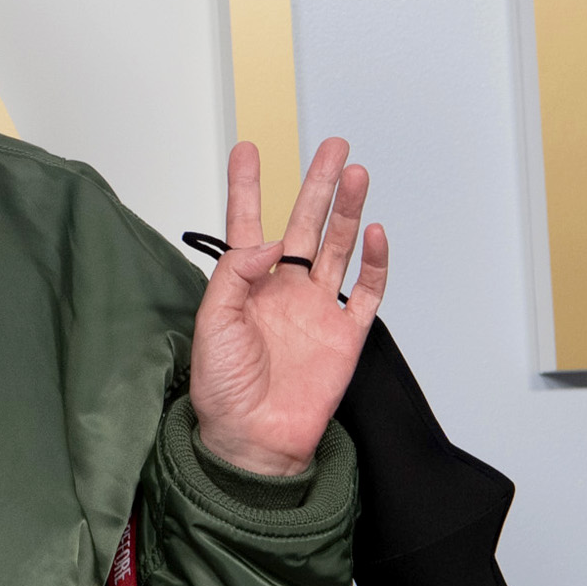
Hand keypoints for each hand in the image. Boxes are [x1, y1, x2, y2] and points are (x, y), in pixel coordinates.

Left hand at [187, 138, 386, 477]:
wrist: (253, 439)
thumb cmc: (223, 388)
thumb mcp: (212, 323)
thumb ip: (234, 275)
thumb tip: (268, 243)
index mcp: (245, 285)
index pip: (246, 224)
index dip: (247, 187)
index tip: (247, 149)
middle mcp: (284, 290)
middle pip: (306, 224)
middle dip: (319, 185)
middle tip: (333, 147)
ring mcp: (317, 309)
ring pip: (338, 247)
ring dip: (348, 210)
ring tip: (356, 174)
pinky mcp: (345, 334)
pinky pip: (366, 291)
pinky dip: (374, 262)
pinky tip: (373, 233)